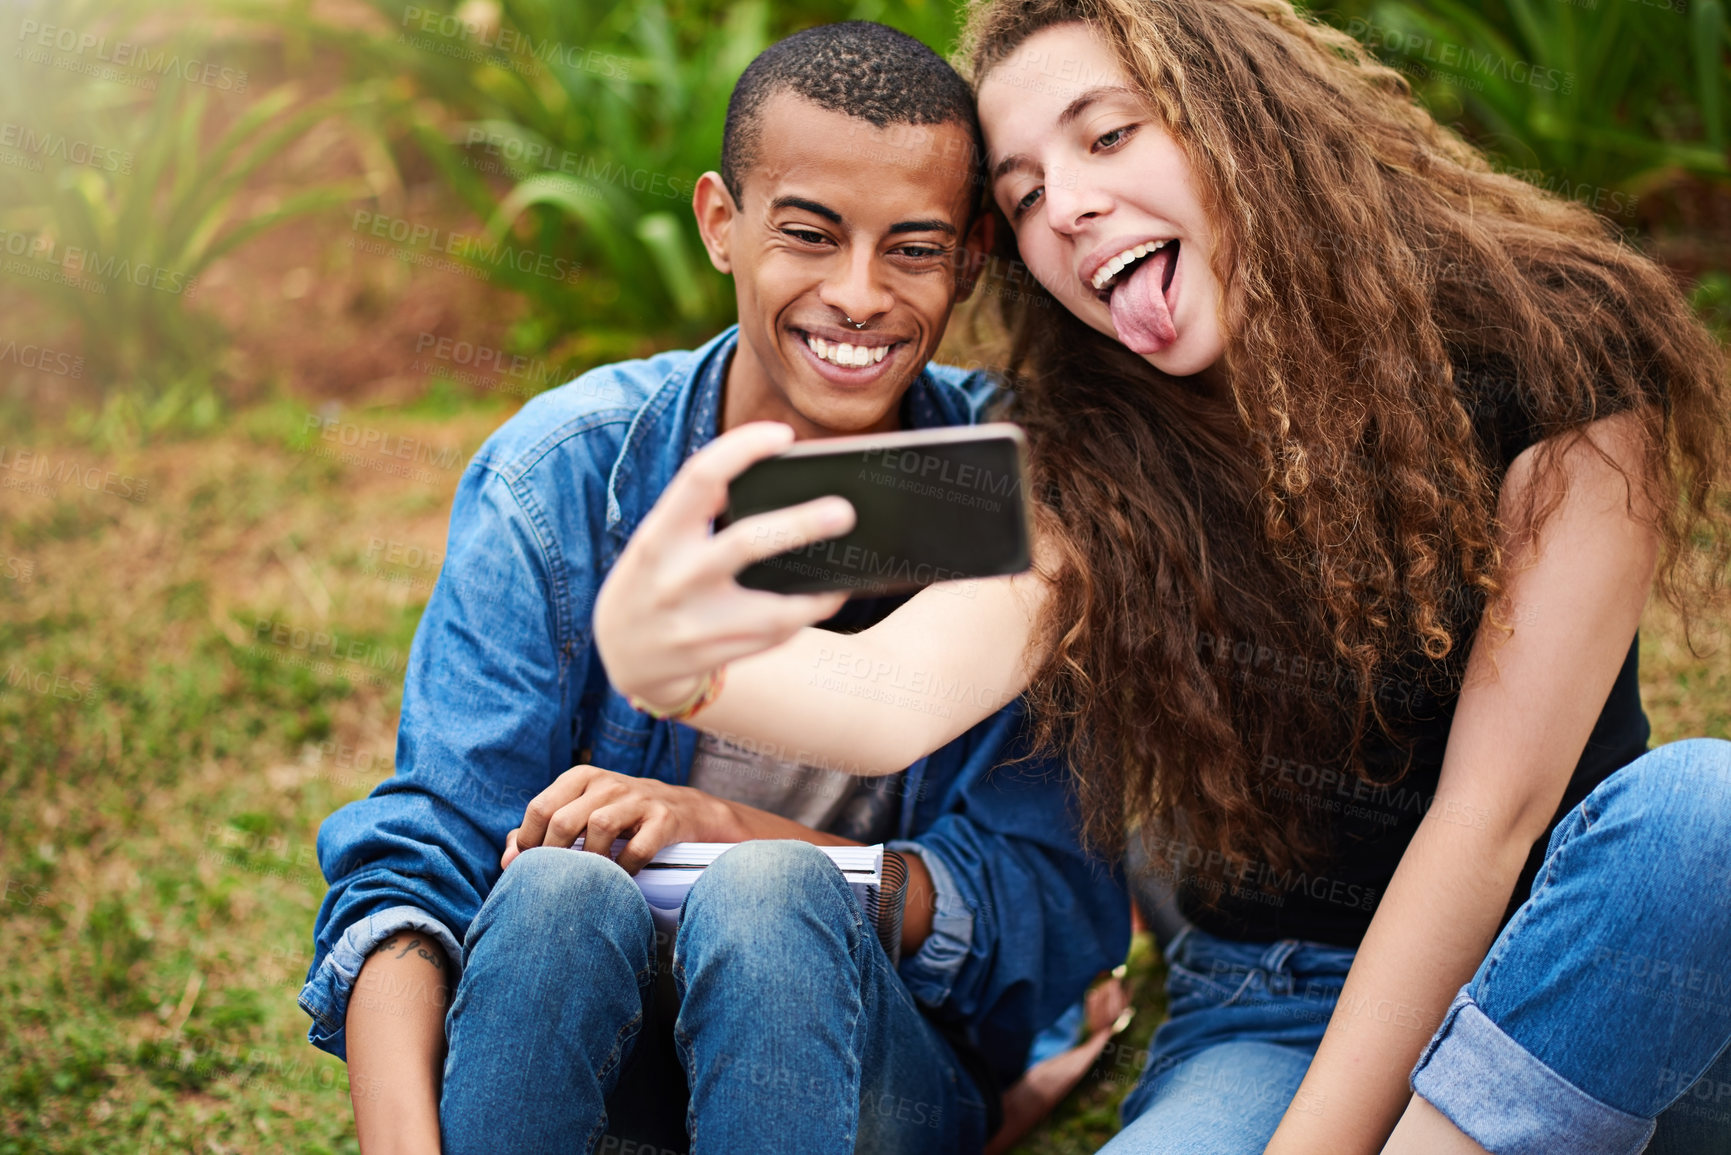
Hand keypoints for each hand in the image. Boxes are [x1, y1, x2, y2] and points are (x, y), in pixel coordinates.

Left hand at [501, 765, 735, 872]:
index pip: (540, 808)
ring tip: (589, 877)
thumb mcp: (583, 810)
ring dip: (589, 861)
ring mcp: (638, 799)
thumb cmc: (623, 815)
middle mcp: (607, 783)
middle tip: (556, 878)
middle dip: (552, 857)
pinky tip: (621, 877)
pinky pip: (637, 848)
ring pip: (598, 828)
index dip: (528, 843)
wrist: (687, 811)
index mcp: (582, 778)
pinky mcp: (664, 819)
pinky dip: (624, 868)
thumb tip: (506, 859)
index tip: (532, 866)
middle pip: (563, 820)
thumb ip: (543, 831)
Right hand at [594, 421, 855, 710]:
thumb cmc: (653, 580)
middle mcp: (674, 578)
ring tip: (851, 564)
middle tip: (844, 510)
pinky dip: (807, 613)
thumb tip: (776, 481)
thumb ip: (699, 514)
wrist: (621, 656)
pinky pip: (775, 634)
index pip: (700, 477)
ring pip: (773, 606)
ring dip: (819, 588)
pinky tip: (827, 595)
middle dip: (801, 525)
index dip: (743, 449)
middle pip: (746, 542)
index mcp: (657, 536)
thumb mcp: (659, 542)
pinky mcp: (716, 655)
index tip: (783, 435)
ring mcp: (695, 623)